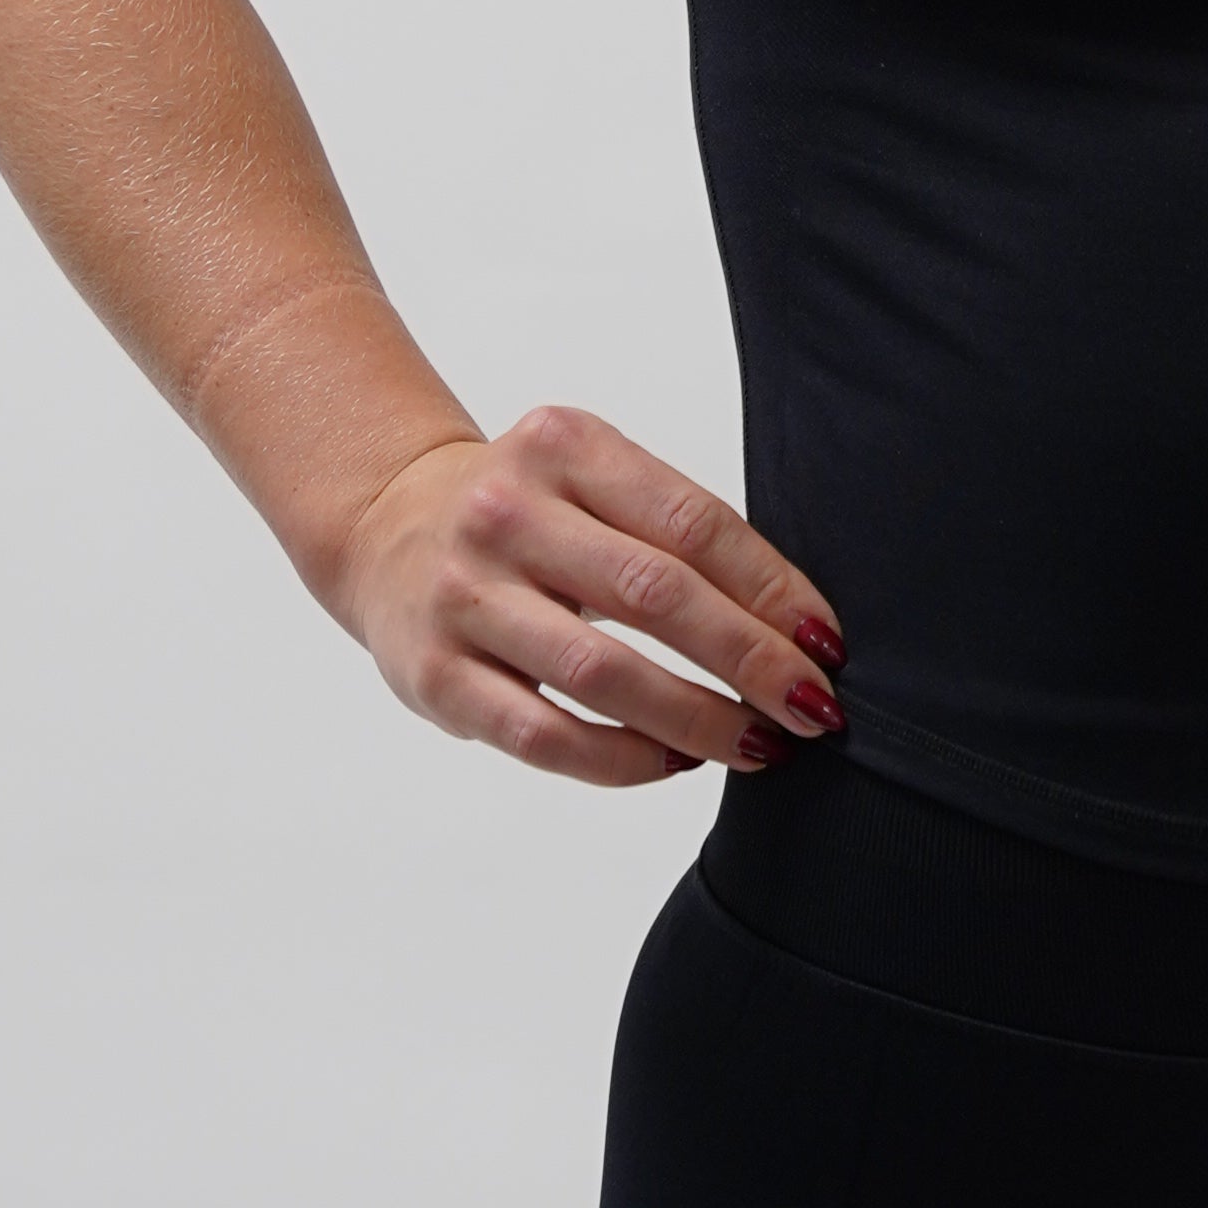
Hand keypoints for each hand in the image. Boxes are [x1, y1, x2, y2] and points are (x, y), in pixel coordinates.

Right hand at [329, 405, 848, 786]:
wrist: (384, 524)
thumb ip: (669, 528)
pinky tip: (675, 762)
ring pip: (602, 674)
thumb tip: (790, 621)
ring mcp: (464, 595)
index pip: (691, 521)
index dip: (770, 588)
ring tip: (758, 744)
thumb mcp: (589, 476)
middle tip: (812, 707)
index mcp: (563, 445)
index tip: (824, 641)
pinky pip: (544, 735)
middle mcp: (507, 512)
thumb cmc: (525, 509)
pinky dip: (622, 759)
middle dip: (749, 659)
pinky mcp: (435, 676)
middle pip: (655, 594)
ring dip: (697, 718)